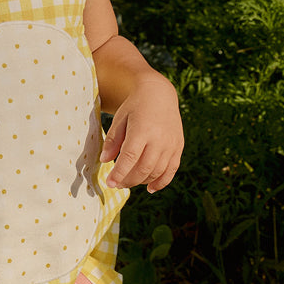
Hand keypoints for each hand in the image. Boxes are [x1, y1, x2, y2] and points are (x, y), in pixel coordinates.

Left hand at [100, 73, 182, 192]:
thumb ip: (112, 140)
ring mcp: (171, 144)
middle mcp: (159, 139)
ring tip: (128, 182)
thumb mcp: (119, 119)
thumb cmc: (135, 106)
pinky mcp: (178, 147)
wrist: (159, 94)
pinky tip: (150, 188)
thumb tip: (104, 160)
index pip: (130, 157)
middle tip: (117, 184)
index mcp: (142, 130)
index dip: (119, 173)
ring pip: (157, 171)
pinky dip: (161, 182)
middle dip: (128, 180)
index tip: (110, 183)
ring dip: (141, 181)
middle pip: (144, 168)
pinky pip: (171, 170)